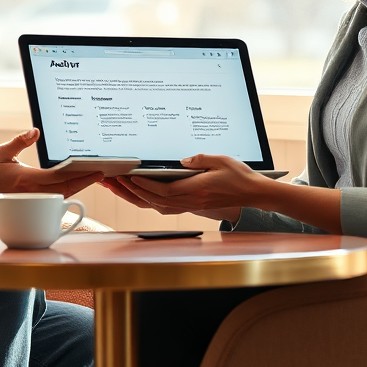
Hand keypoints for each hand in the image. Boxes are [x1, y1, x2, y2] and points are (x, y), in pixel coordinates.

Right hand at [0, 130, 103, 216]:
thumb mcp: (2, 153)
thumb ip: (19, 141)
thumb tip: (36, 131)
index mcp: (26, 178)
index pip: (57, 177)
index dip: (77, 174)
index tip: (93, 169)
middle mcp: (33, 192)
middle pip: (66, 188)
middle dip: (85, 181)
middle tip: (101, 173)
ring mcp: (35, 200)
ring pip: (63, 195)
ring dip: (80, 187)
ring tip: (94, 177)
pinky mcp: (35, 203)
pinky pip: (56, 199)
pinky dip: (70, 192)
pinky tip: (79, 184)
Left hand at [112, 154, 274, 223]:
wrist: (253, 193)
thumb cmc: (240, 176)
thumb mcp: (221, 160)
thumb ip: (200, 159)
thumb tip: (182, 160)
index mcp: (196, 189)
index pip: (162, 190)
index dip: (143, 185)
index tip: (128, 177)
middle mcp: (191, 201)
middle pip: (154, 199)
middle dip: (132, 191)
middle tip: (113, 182)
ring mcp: (192, 205)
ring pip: (158, 205)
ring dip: (138, 197)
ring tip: (120, 188)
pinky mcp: (193, 206)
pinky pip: (167, 206)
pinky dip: (151, 201)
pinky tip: (142, 195)